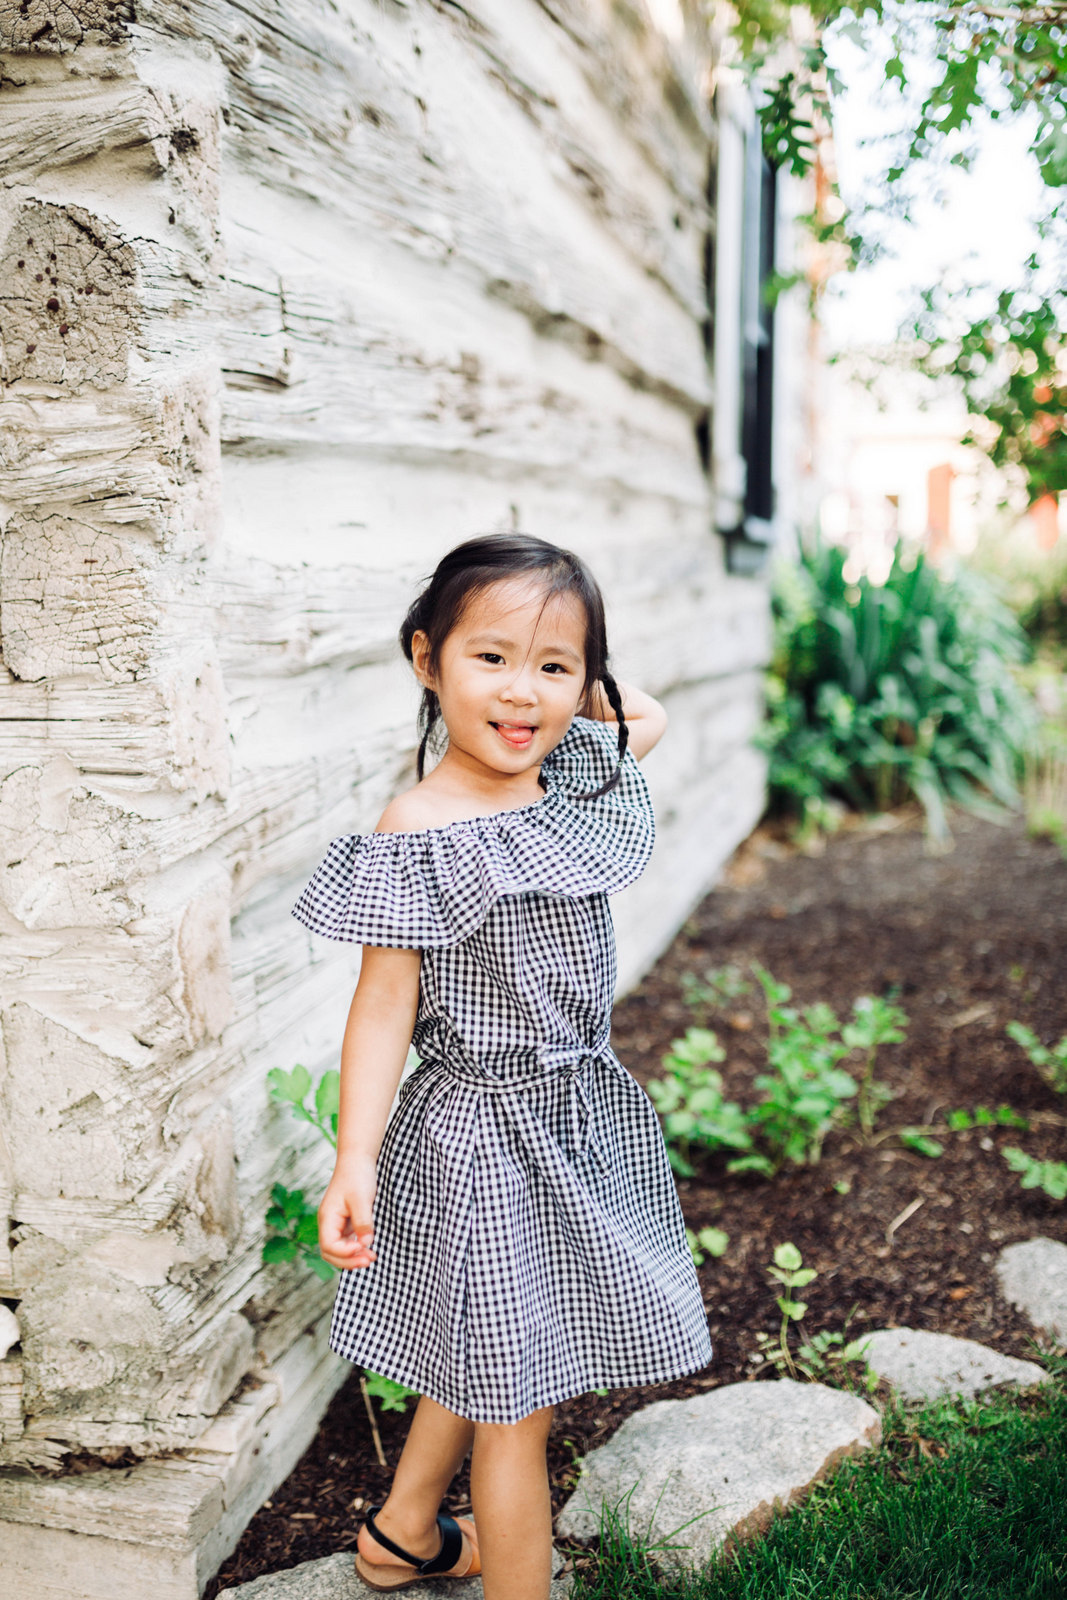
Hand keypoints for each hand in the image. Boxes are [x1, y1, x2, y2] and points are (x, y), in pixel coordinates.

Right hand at [318, 1153, 378, 1269]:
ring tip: (372, 1257)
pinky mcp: (345, 1221)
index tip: (363, 1246)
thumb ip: (363, 1222)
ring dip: (353, 1257)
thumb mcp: (361, 1199)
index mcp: (327, 1218)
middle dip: (349, 1261)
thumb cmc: (357, 1176)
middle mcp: (328, 1223)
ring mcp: (336, 1223)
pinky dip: (356, 1248)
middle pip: (331, 1253)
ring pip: (339, 1249)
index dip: (345, 1252)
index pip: (329, 1246)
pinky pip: (347, 1241)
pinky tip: (369, 1248)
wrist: (357, 1159)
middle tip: (370, 1260)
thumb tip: (366, 1244)